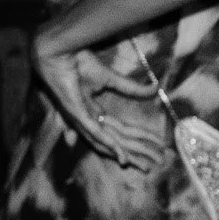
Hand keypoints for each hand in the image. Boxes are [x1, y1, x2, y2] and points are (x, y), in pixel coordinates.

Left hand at [31, 38, 164, 172]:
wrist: (62, 52)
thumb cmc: (79, 62)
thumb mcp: (112, 79)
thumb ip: (132, 88)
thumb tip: (156, 88)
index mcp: (93, 112)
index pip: (118, 133)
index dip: (133, 143)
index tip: (150, 150)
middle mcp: (87, 120)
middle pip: (115, 143)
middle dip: (134, 156)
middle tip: (152, 167)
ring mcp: (81, 119)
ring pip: (108, 144)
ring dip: (127, 156)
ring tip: (144, 166)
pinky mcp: (77, 115)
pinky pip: (96, 135)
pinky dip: (111, 147)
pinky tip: (123, 157)